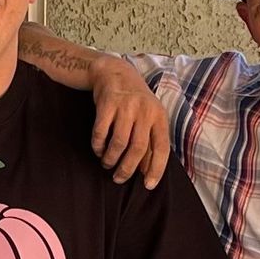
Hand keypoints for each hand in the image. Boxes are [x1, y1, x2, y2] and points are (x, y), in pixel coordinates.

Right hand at [88, 55, 169, 188]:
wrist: (115, 73)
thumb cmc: (135, 101)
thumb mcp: (149, 117)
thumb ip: (150, 142)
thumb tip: (147, 172)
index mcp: (159, 116)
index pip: (161, 147)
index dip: (156, 169)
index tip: (148, 185)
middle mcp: (145, 111)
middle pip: (138, 148)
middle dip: (127, 168)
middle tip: (118, 178)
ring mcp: (125, 106)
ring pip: (119, 142)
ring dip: (111, 159)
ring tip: (107, 164)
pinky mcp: (107, 104)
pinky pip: (101, 132)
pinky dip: (98, 146)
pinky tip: (98, 150)